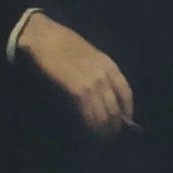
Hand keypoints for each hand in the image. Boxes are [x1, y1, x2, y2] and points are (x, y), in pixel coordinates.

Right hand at [16, 13, 135, 135]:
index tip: (125, 121)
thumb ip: (101, 73)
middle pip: (116, 107)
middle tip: (110, 133)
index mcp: (110, 66)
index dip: (127, 110)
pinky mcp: (77, 90)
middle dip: (115, 124)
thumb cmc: (64, 44)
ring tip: (100, 135)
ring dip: (103, 128)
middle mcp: (105, 76)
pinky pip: (89, 112)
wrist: (44, 37)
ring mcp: (92, 83)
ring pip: (104, 113)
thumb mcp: (92, 55)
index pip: (126, 93)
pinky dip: (90, 123)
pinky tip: (89, 128)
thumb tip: (107, 95)